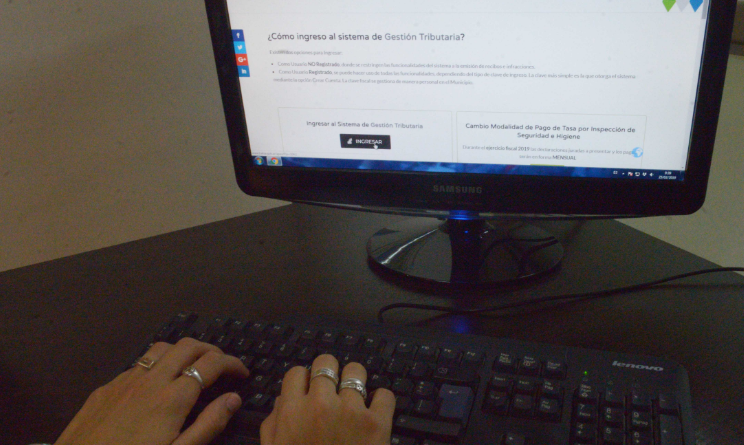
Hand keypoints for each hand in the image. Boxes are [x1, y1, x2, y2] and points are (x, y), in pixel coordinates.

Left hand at [55, 338, 249, 444]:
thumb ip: (208, 425)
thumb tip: (233, 398)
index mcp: (172, 399)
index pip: (210, 364)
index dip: (232, 363)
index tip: (242, 372)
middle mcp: (150, 381)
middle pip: (187, 346)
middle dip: (210, 349)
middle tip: (222, 366)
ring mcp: (124, 381)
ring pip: (161, 348)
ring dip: (183, 351)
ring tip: (193, 367)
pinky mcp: (105, 388)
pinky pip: (138, 363)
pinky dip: (157, 364)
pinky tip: (156, 384)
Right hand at [260, 354, 395, 444]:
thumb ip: (274, 423)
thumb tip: (284, 401)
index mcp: (293, 410)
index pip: (297, 372)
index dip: (303, 380)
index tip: (309, 390)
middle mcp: (322, 403)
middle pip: (327, 362)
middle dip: (329, 373)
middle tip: (332, 388)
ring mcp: (352, 410)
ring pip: (357, 371)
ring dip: (355, 381)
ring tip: (355, 396)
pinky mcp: (378, 423)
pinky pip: (385, 394)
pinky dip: (382, 401)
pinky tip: (375, 411)